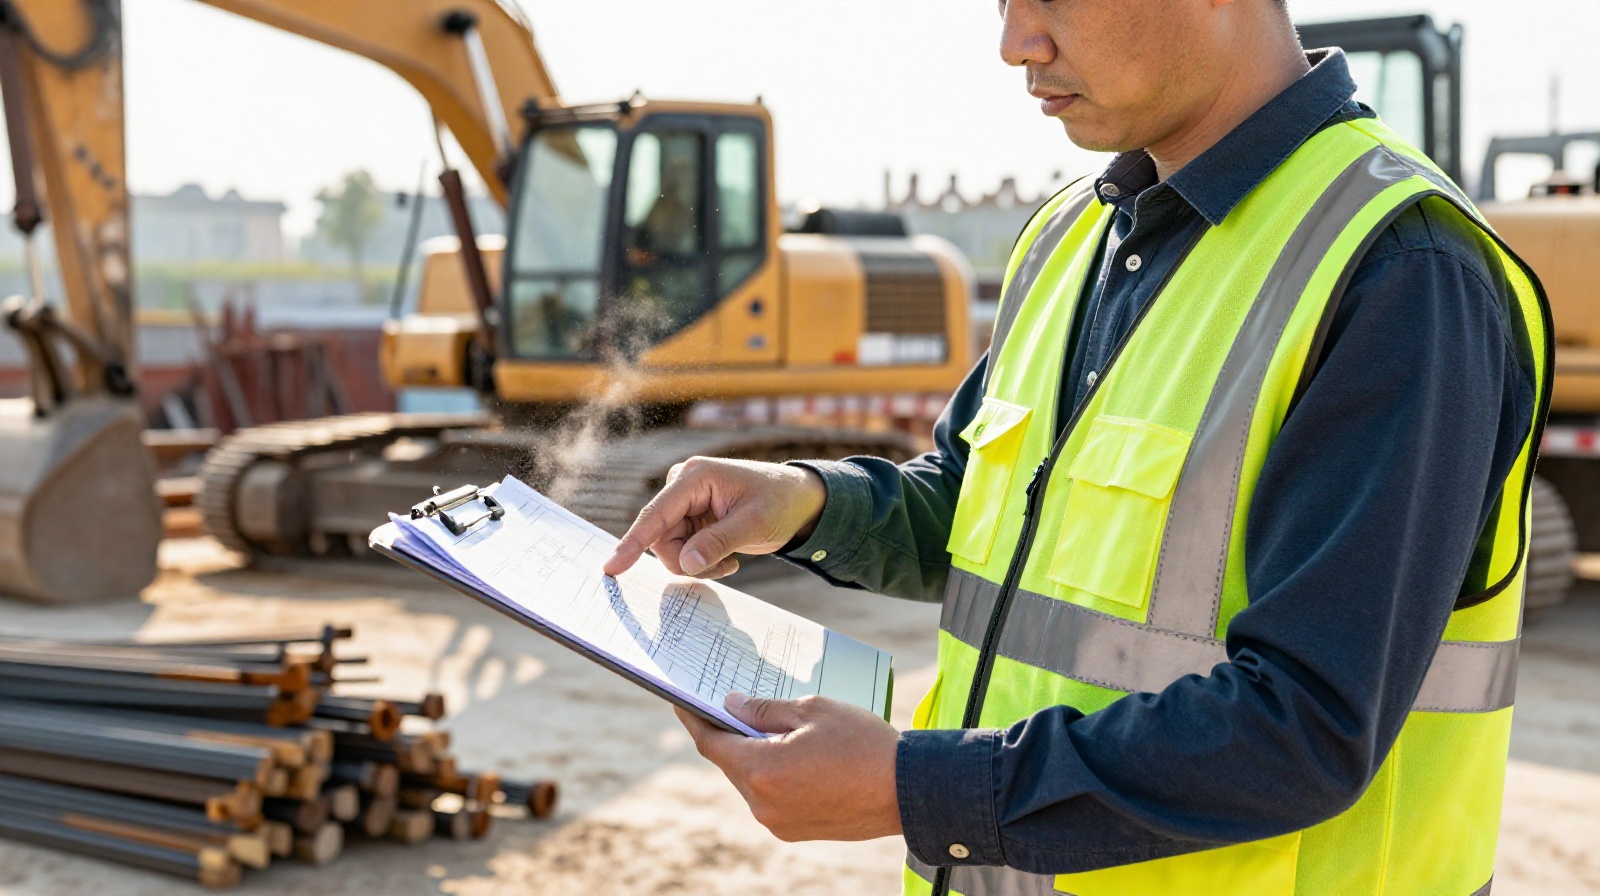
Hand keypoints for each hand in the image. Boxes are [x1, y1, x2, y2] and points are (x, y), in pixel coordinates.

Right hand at [602, 457, 826, 578]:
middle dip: (688, 561)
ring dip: (699, 564)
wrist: (798, 501)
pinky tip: (729, 558)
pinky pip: (682, 552)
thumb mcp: (754, 524)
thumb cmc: (780, 502)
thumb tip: (687, 563)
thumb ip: (718, 543)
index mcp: (695, 477)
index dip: (633, 543)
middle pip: (662, 540)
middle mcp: (682, 487)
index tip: (612, 567)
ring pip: (670, 550)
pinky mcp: (690, 520)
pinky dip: (703, 563)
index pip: (656, 515)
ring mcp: (684, 505)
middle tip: (724, 565)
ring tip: (730, 560)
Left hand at [676, 693, 901, 841]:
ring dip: (752, 756)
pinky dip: (771, 775)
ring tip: (767, 728)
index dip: (693, 719)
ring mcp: (779, 822)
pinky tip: (789, 754)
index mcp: (762, 769)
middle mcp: (763, 803)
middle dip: (728, 735)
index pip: (711, 742)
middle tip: (728, 707)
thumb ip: (764, 709)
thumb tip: (731, 706)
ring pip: (750, 782)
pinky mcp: (796, 831)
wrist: (908, 790)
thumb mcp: (812, 710)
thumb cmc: (863, 743)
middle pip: (730, 763)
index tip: (680, 702)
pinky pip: (770, 798)